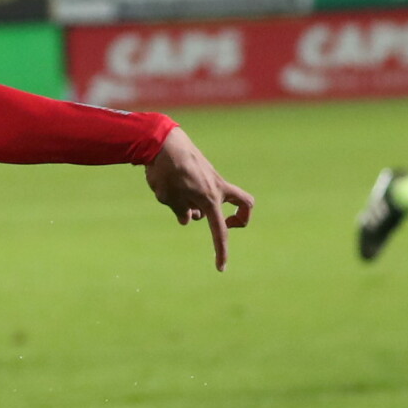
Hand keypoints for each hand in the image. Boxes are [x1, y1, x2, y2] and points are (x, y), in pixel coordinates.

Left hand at [143, 126, 254, 270]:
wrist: (161, 139)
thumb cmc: (164, 170)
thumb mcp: (166, 197)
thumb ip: (180, 211)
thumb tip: (189, 219)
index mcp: (210, 199)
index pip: (220, 232)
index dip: (221, 251)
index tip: (220, 268)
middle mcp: (217, 187)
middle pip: (246, 204)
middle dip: (241, 218)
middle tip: (224, 224)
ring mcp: (213, 177)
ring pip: (221, 198)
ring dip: (204, 206)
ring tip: (176, 198)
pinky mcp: (205, 170)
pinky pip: (207, 188)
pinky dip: (194, 193)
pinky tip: (173, 186)